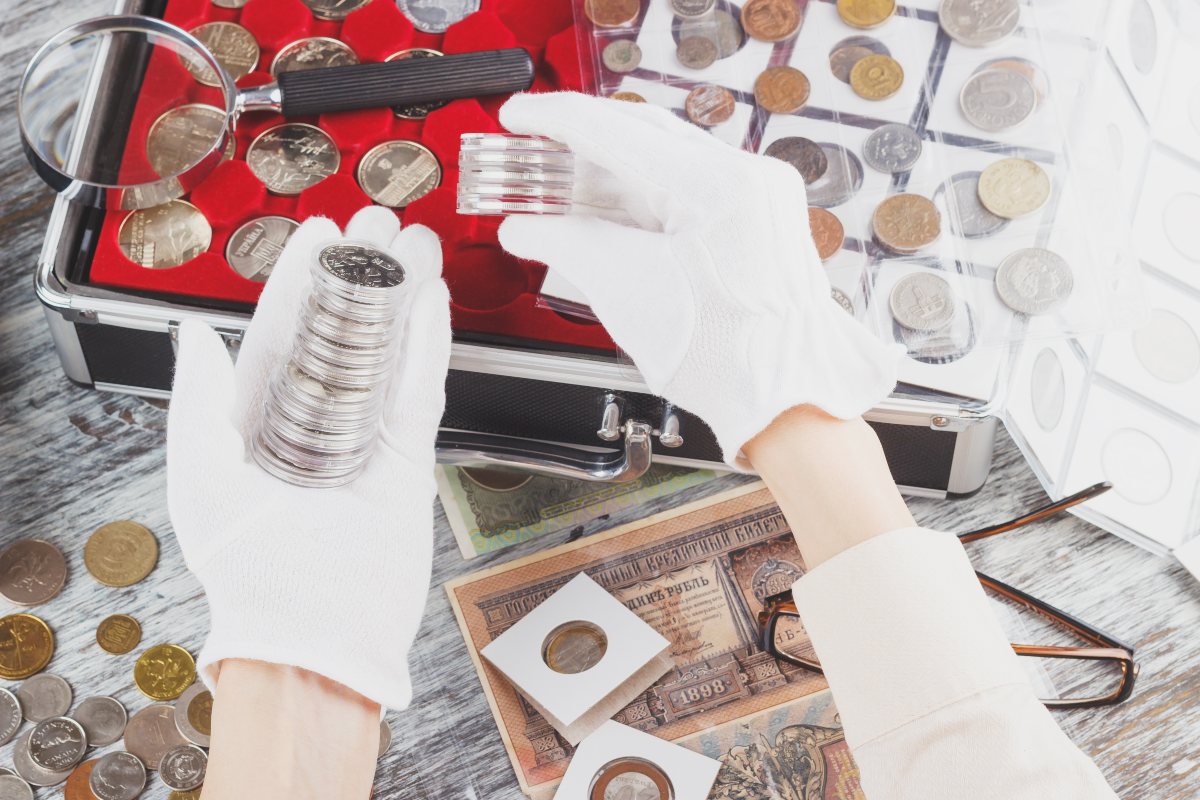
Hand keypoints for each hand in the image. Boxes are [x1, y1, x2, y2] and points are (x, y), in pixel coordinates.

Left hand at [166, 206, 450, 709]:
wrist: (317, 636)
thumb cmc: (250, 569)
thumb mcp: (201, 480)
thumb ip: (196, 402)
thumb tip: (189, 333)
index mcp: (256, 422)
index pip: (279, 332)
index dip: (297, 279)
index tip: (317, 231)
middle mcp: (311, 423)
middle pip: (339, 330)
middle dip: (357, 273)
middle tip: (377, 222)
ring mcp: (362, 439)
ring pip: (385, 350)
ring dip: (399, 297)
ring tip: (414, 245)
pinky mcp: (406, 460)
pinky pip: (420, 391)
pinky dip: (428, 347)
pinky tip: (433, 303)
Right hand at [497, 92, 901, 466]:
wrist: (782, 397)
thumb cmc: (726, 357)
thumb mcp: (626, 291)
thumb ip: (567, 243)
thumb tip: (525, 228)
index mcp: (719, 185)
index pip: (618, 130)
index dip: (555, 120)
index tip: (518, 116)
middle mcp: (747, 178)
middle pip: (644, 139)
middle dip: (580, 145)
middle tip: (531, 151)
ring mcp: (758, 198)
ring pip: (667, 166)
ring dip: (609, 177)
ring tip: (559, 190)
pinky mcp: (757, 222)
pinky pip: (689, 193)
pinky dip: (642, 201)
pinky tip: (605, 212)